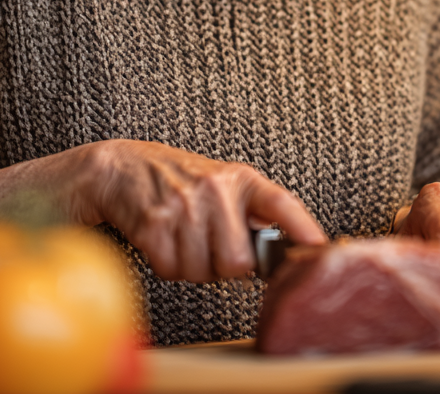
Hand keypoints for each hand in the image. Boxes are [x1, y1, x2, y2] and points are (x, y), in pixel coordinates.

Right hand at [0, 140, 326, 282]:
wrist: (118, 168)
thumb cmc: (174, 182)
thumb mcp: (218, 186)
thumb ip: (248, 216)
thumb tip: (282, 257)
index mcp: (239, 179)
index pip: (281, 204)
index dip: (304, 231)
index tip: (321, 250)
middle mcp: (217, 188)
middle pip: (237, 263)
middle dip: (219, 266)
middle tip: (202, 244)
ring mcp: (185, 204)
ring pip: (202, 271)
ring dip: (188, 265)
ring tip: (177, 235)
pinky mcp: (155, 222)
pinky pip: (172, 269)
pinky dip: (164, 264)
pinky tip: (158, 238)